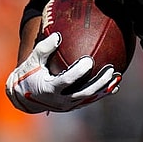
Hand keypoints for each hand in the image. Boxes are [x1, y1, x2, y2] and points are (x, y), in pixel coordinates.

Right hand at [5, 32, 121, 113]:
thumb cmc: (29, 74)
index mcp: (49, 88)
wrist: (24, 96)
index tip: (89, 60)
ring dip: (104, 88)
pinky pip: (89, 100)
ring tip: (118, 77)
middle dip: (99, 82)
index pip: (67, 81)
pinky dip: (102, 94)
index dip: (79, 72)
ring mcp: (67, 105)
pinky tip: (115, 86)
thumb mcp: (32, 60)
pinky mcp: (72, 106)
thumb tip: (58, 35)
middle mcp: (60, 100)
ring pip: (89, 98)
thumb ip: (44, 48)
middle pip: (84, 92)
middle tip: (111, 69)